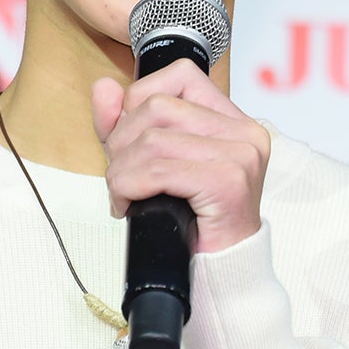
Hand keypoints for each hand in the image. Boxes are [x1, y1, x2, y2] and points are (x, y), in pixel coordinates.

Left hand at [91, 60, 270, 253]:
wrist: (217, 273)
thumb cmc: (190, 221)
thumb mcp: (150, 162)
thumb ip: (125, 123)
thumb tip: (104, 87)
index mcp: (232, 119)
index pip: (179, 75)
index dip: (139, 101)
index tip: (129, 140)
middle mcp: (244, 130)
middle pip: (158, 107)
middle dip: (122, 142)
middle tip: (121, 178)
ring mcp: (241, 154)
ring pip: (153, 138)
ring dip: (122, 170)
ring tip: (124, 194)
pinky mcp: (229, 181)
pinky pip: (158, 170)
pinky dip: (130, 186)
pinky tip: (129, 205)